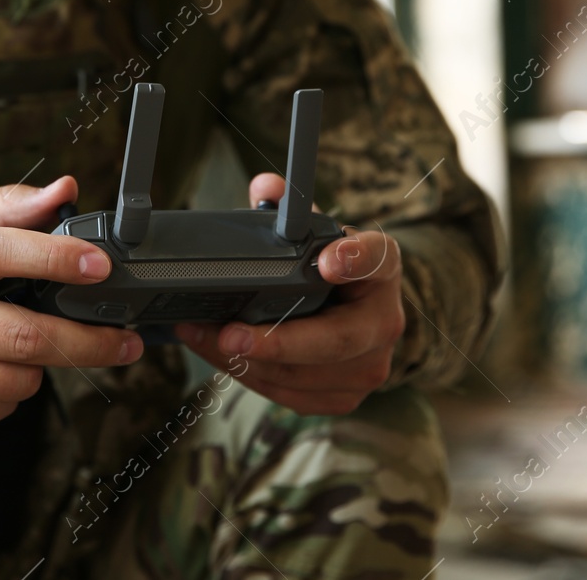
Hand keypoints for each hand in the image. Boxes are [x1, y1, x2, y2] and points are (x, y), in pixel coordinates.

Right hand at [0, 176, 143, 437]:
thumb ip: (6, 206)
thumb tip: (64, 192)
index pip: (2, 253)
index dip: (59, 259)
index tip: (101, 266)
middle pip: (25, 336)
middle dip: (87, 341)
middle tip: (123, 340)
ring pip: (19, 381)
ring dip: (40, 366)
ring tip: (25, 345)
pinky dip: (8, 393)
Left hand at [175, 172, 404, 415]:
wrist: (359, 315)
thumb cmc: (332, 268)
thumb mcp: (319, 232)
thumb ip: (291, 210)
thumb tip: (264, 188)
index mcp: (382, 269)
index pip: (376, 259)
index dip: (354, 260)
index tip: (327, 260)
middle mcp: (386, 323)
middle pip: (336, 341)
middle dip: (278, 342)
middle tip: (230, 334)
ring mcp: (368, 368)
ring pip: (302, 376)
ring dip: (244, 361)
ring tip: (200, 336)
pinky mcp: (342, 398)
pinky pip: (288, 394)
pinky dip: (247, 375)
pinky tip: (213, 351)